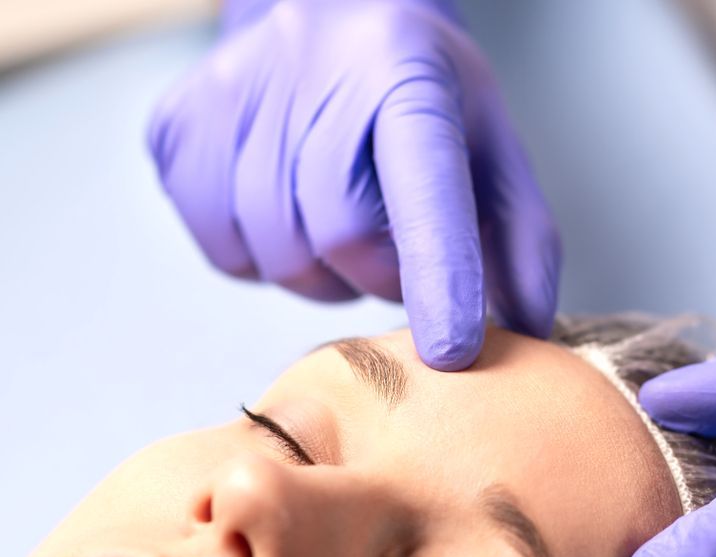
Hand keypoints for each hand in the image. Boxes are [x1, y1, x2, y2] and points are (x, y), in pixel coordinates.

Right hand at [148, 0, 559, 369]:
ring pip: (281, 257)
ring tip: (339, 216)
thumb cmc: (420, 96)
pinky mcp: (176, 129)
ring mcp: (230, 96)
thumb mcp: (490, 149)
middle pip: (341, 237)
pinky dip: (264, 258)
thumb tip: (526, 328)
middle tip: (393, 245)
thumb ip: (521, 240)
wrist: (326, 18)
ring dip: (323, 270)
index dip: (438, 273)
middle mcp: (311, 69)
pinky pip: (226, 252)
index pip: (424, 186)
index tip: (450, 350)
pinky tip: (286, 209)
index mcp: (406, 72)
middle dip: (379, 273)